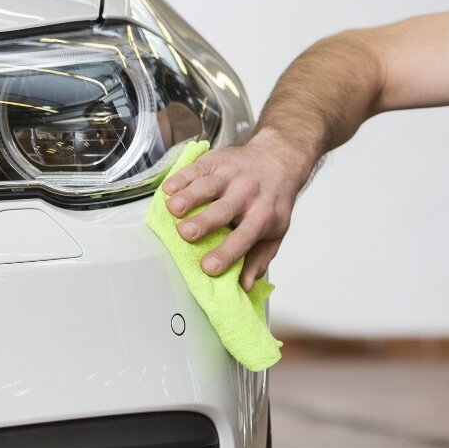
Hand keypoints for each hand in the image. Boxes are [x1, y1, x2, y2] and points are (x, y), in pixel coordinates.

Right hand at [159, 130, 312, 289]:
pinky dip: (182, 178)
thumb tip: (244, 287)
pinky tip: (169, 189)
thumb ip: (258, 260)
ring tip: (173, 209)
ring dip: (189, 197)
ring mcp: (232, 175)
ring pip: (208, 186)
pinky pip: (197, 168)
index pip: (245, 237)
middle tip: (186, 234)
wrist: (280, 160)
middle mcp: (248, 194)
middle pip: (224, 210)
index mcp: (263, 216)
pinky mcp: (217, 160)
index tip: (208, 268)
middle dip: (204, 222)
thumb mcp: (275, 232)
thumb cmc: (272, 202)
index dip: (227, 253)